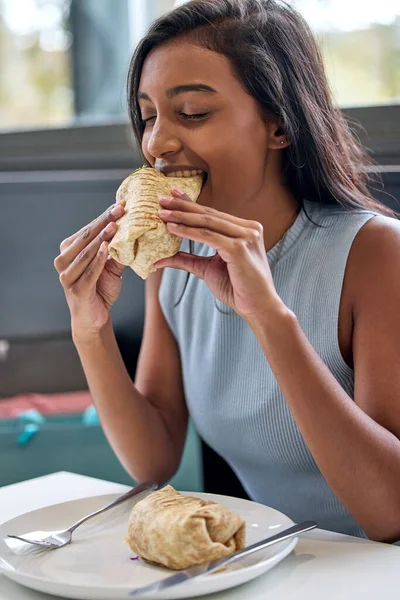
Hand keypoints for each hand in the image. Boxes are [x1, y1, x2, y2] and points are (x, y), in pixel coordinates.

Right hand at [54, 203, 125, 337]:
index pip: (87, 230)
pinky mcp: (76, 290)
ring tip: (114, 226)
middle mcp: (63, 262)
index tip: (120, 205)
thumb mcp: (110, 266)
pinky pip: (89, 272)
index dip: (103, 217)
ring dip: (101, 238)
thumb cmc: (100, 289)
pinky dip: (98, 260)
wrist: (94, 318)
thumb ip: (116, 249)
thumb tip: (133, 229)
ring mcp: (67, 276)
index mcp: (69, 252)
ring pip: (85, 253)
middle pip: (85, 238)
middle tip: (119, 210)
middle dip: (103, 222)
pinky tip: (108, 248)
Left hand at [155, 188, 281, 320]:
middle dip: (183, 206)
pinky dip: (188, 232)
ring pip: (207, 222)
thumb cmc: (238, 289)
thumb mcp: (208, 269)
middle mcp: (248, 229)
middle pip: (209, 214)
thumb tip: (160, 259)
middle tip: (161, 199)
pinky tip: (172, 228)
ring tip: (162, 214)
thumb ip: (187, 260)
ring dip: (182, 217)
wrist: (258, 308)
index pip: (213, 214)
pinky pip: (208, 237)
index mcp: (245, 230)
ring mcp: (246, 237)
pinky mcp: (239, 249)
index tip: (172, 195)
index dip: (191, 204)